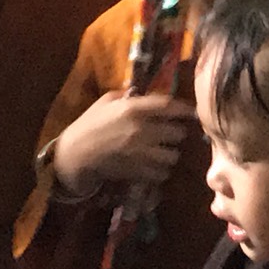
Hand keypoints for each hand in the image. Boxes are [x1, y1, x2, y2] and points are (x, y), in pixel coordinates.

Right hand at [49, 88, 195, 194]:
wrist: (76, 154)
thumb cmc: (90, 124)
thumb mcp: (106, 101)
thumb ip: (128, 97)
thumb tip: (145, 95)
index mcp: (132, 109)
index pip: (168, 106)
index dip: (183, 108)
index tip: (191, 111)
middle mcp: (140, 130)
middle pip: (177, 133)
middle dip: (176, 133)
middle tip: (171, 134)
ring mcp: (140, 153)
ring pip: (173, 155)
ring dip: (170, 154)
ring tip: (163, 152)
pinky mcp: (137, 171)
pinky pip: (162, 173)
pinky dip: (161, 170)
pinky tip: (153, 165)